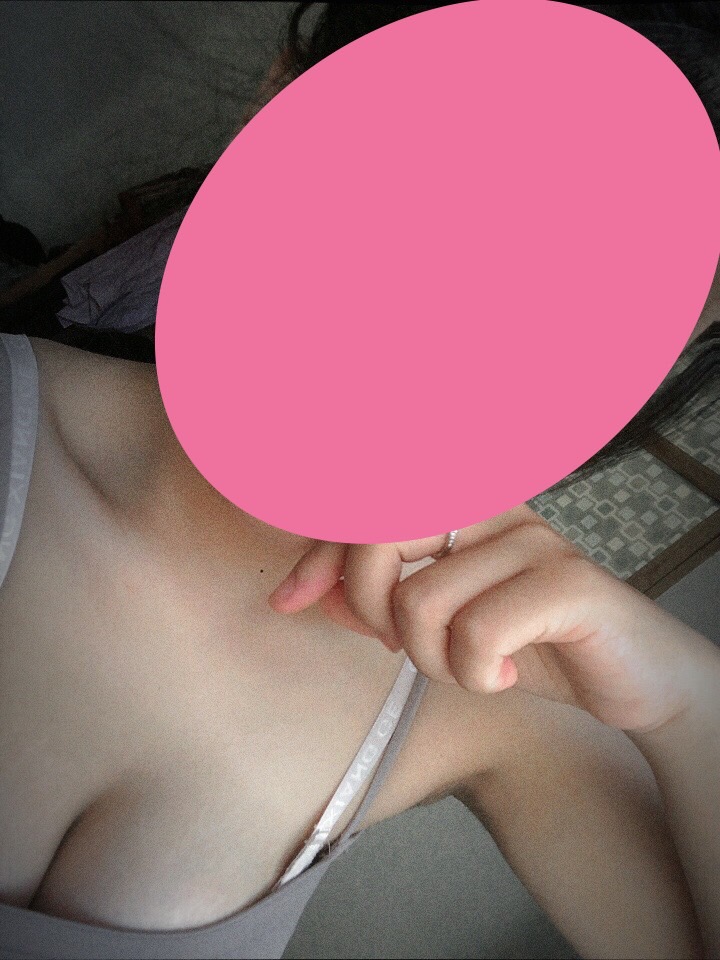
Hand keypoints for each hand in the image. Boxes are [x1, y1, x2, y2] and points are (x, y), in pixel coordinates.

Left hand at [268, 504, 707, 732]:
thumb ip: (380, 602)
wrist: (630, 678)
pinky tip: (505, 680)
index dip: (319, 554)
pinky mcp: (568, 579)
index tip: (289, 600)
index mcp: (461, 506)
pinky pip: (478, 632)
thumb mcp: (441, 627)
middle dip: (371, 606)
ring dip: (433, 659)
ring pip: (422, 599)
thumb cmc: (529, 645)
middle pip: (381, 537)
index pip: (368, 511)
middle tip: (400, 646)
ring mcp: (532, 537)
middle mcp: (494, 506)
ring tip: (472, 669)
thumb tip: (312, 592)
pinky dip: (476, 675)